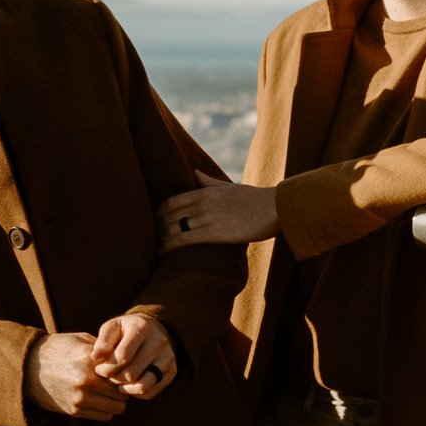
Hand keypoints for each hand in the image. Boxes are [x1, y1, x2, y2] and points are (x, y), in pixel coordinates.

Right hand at [25, 332, 129, 420]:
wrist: (28, 368)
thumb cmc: (58, 349)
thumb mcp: (80, 340)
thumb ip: (104, 347)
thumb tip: (126, 355)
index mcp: (89, 359)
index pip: (123, 372)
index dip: (126, 372)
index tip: (123, 371)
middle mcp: (86, 380)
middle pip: (123, 393)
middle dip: (123, 389)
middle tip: (117, 384)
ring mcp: (80, 398)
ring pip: (117, 408)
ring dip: (115, 401)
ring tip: (107, 393)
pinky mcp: (74, 411)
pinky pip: (104, 416)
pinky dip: (104, 410)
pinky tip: (97, 399)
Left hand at [88, 311, 176, 402]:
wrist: (150, 330)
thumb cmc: (125, 331)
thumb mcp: (112, 328)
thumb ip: (102, 341)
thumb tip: (95, 357)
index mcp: (142, 327)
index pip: (123, 356)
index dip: (107, 367)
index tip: (98, 369)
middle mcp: (159, 342)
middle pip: (132, 373)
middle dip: (114, 379)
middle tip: (107, 377)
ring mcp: (168, 357)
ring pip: (144, 386)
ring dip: (125, 389)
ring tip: (117, 383)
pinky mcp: (172, 371)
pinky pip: (151, 392)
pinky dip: (136, 393)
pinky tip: (127, 385)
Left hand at [159, 180, 277, 249]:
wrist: (274, 209)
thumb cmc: (254, 199)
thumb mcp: (228, 186)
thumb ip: (208, 181)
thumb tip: (194, 171)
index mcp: (204, 191)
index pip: (171, 201)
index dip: (158, 213)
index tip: (153, 222)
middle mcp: (202, 203)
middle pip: (169, 216)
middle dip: (156, 228)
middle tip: (150, 238)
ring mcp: (207, 218)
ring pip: (174, 229)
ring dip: (161, 239)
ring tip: (155, 248)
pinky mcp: (214, 233)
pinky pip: (184, 240)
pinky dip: (170, 247)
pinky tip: (164, 253)